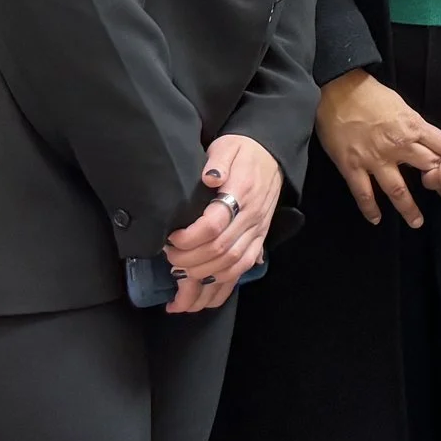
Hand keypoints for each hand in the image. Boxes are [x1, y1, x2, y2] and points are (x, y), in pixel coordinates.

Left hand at [161, 134, 281, 312]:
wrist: (271, 155)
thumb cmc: (242, 151)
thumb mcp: (227, 147)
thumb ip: (217, 161)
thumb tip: (209, 176)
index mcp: (242, 192)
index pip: (215, 224)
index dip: (189, 238)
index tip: (171, 238)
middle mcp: (252, 217)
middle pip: (220, 251)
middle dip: (189, 261)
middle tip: (169, 258)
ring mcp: (256, 232)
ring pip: (231, 266)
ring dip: (203, 278)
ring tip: (179, 281)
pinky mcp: (258, 241)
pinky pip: (243, 270)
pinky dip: (222, 285)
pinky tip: (203, 293)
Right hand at [315, 69, 440, 227]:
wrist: (338, 90)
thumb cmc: (371, 94)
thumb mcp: (402, 105)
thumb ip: (415, 126)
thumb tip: (428, 141)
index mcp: (413, 127)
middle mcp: (398, 146)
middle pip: (427, 169)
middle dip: (438, 185)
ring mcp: (374, 159)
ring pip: (397, 190)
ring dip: (408, 209)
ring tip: (416, 222)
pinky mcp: (352, 167)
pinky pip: (364, 193)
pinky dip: (370, 209)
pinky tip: (376, 219)